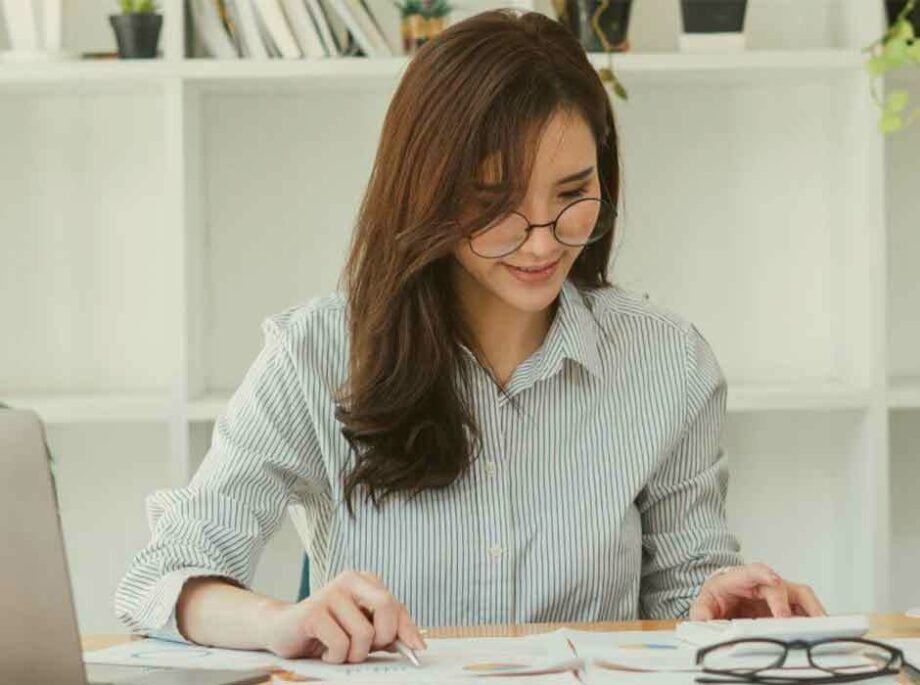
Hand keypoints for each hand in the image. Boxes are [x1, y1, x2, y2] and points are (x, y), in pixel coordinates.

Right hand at [259, 570, 425, 662]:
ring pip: (364, 633)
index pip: (396, 605)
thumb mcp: (362, 628)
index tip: (417, 649)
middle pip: (386, 606)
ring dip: (354, 654)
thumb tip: (416, 644)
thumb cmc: (327, 630)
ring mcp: (330, 592)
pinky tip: (324, 650)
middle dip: (383, 636)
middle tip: (366, 648)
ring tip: (339, 650)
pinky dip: (335, 656)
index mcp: (364, 580)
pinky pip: (340, 643)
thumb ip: (388, 630)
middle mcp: (349, 579)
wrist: (283, 629)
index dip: (407, 630)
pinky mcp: (313, 611)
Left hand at [689, 562, 825, 619]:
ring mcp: (778, 595)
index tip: (773, 580)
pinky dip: (814, 619)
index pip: (753, 571)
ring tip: (819, 626)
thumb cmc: (717, 597)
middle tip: (786, 618)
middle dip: (785, 601)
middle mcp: (763, 584)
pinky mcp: (788, 608)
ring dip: (810, 609)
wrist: (723, 600)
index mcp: (740, 579)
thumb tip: (702, 621)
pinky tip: (821, 631)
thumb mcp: (704, 603)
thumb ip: (702, 612)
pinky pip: (805, 610)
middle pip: (780, 586)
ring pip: (800, 596)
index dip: (764, 574)